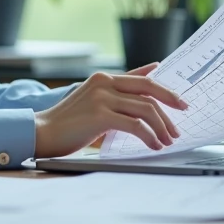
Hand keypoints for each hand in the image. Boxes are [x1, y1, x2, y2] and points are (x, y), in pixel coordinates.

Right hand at [35, 63, 188, 158]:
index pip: (143, 80)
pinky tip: (153, 146)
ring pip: (145, 108)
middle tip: (179, 127)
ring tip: (167, 141)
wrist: (42, 133)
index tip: (181, 103)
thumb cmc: (68, 121)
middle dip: (170, 107)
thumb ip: (116, 93)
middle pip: (149, 90)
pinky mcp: (100, 115)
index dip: (166, 91)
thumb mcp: (94, 100)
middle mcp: (104, 82)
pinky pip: (135, 125)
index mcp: (104, 78)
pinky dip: (149, 136)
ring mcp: (102, 97)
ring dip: (161, 127)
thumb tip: (145, 81)